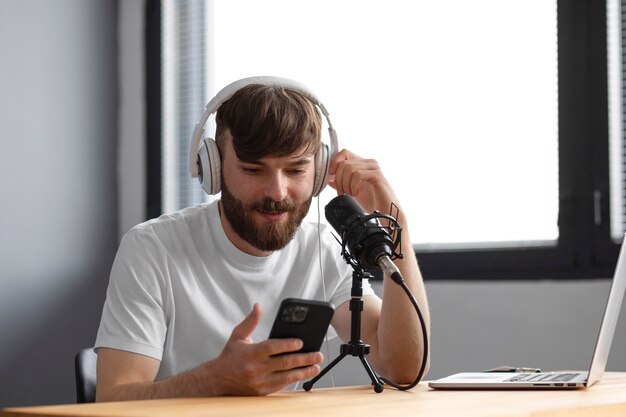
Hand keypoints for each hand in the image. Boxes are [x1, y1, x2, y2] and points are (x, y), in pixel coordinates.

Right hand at [202, 304, 323, 395]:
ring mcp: (259, 382)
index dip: (288, 345)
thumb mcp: (238, 336)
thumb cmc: (230, 355)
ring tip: (316, 367)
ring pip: (286, 377)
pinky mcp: (261, 391)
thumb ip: (250, 321)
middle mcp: (255, 368)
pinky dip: (293, 380)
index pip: (273, 347)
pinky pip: (281, 386)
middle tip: (318, 355)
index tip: (301, 342)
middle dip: (304, 359)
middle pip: (284, 363)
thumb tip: (258, 306)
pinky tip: (303, 374)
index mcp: (251, 353)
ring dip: (303, 372)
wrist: (217, 379)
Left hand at [329, 149, 399, 214]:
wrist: (386, 214)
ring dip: (345, 183)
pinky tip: (356, 193)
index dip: (334, 162)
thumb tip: (330, 179)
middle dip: (339, 179)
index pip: (344, 152)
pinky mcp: (378, 176)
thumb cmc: (373, 203)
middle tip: (342, 192)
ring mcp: (374, 168)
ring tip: (349, 194)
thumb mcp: (353, 192)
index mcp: (363, 164)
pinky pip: (358, 174)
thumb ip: (343, 184)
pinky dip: (353, 185)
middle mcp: (369, 163)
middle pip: (344, 162)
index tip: (331, 176)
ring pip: (349, 168)